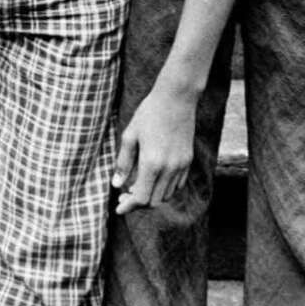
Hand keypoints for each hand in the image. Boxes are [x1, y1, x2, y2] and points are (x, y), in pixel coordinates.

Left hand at [112, 80, 197, 213]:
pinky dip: (165, 188)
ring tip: (138, 187)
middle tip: (124, 196)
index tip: (118, 208)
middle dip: (138, 203)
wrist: (177, 97)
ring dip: (152, 196)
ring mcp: (181, 165)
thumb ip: (123, 162)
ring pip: (166, 195)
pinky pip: (177, 185)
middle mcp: (169, 168)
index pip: (141, 198)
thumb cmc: (149, 113)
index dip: (128, 206)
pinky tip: (154, 179)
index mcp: (152, 163)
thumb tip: (116, 184)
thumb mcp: (130, 135)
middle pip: (154, 201)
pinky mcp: (188, 160)